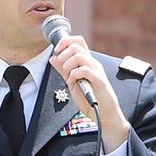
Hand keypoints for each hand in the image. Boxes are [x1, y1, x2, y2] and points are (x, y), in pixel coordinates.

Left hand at [49, 35, 130, 152]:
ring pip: (79, 56)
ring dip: (68, 65)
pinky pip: (84, 70)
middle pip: (76, 46)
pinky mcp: (99, 80)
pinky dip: (74, 75)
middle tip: (62, 67)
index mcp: (87, 62)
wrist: (103, 114)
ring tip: (68, 77)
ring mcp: (97, 71)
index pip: (78, 41)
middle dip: (63, 54)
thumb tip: (53, 58)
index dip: (65, 41)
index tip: (56, 51)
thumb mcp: (72, 82)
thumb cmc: (89, 99)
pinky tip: (74, 82)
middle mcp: (93, 63)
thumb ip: (63, 70)